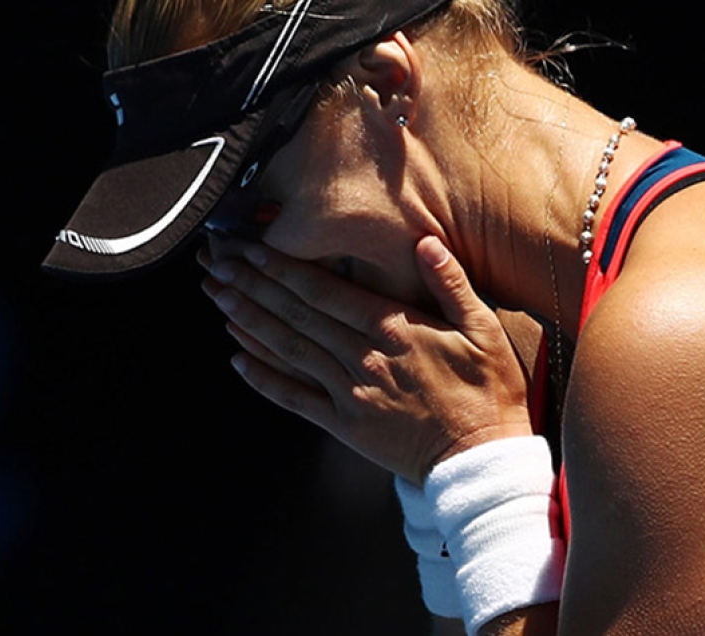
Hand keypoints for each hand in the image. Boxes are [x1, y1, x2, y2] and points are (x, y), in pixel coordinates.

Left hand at [199, 236, 531, 483]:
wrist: (481, 461)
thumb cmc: (487, 392)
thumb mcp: (483, 329)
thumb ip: (450, 284)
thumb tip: (425, 242)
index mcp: (394, 329)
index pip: (326, 291)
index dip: (284, 268)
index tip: (253, 248)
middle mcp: (363, 357)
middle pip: (296, 315)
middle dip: (252, 286)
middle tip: (217, 263)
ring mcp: (350, 393)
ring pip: (288, 350)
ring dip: (248, 322)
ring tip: (217, 298)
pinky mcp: (344, 425)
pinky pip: (294, 398)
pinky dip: (262, 379)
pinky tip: (236, 359)